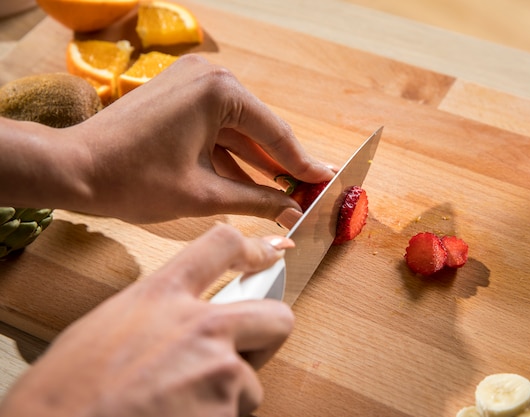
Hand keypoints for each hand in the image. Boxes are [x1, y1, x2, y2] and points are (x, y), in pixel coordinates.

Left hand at [0, 54, 333, 224]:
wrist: (72, 169)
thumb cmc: (132, 180)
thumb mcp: (203, 195)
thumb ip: (255, 201)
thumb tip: (291, 213)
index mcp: (220, 92)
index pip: (276, 134)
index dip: (303, 165)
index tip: (326, 183)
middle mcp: (210, 77)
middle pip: (259, 129)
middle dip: (282, 165)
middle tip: (309, 192)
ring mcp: (192, 83)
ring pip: (239, 130)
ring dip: (259, 162)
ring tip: (288, 192)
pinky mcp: (179, 95)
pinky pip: (217, 127)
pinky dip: (233, 154)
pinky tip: (253, 181)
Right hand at [0, 223, 294, 416]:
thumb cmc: (66, 390)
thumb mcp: (107, 325)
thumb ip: (156, 312)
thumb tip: (178, 318)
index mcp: (163, 294)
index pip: (224, 244)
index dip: (254, 250)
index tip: (271, 256)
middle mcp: (200, 324)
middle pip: (277, 317)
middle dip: (265, 339)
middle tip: (237, 356)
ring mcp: (219, 367)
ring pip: (252, 381)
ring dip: (227, 396)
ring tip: (181, 404)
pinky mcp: (226, 407)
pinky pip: (237, 414)